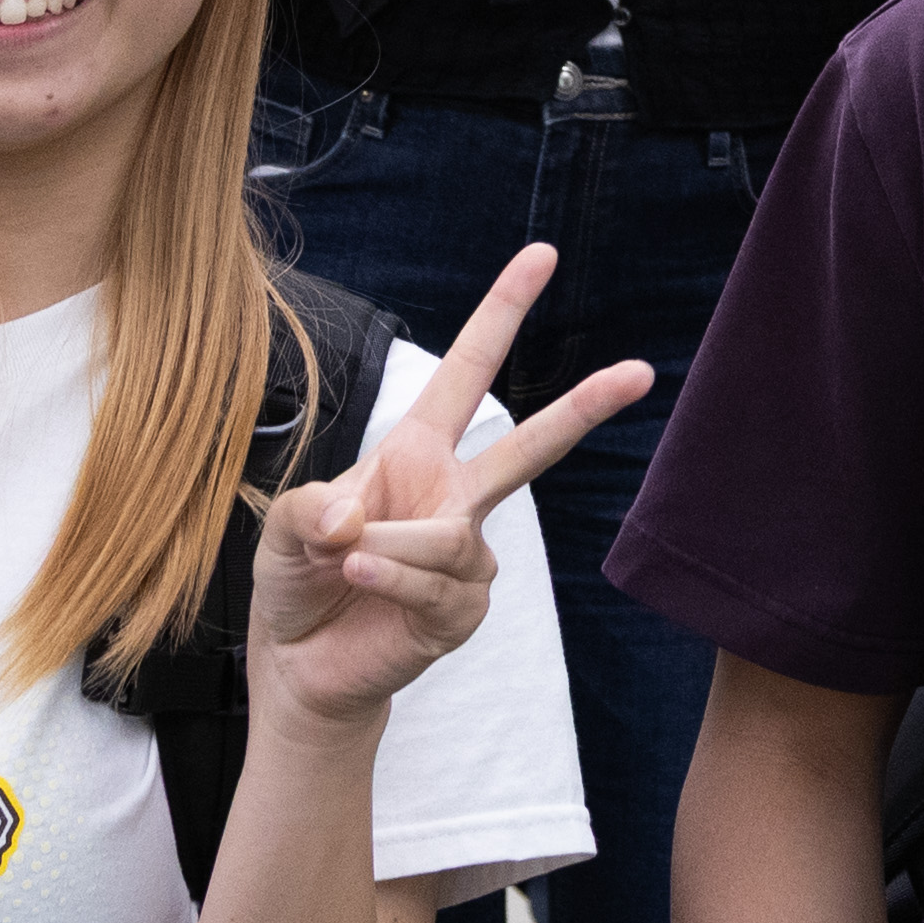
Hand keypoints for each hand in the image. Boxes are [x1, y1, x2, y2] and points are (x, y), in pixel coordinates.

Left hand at [247, 241, 649, 723]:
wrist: (301, 666)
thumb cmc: (298, 581)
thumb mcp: (282, 528)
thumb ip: (309, 510)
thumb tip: (361, 519)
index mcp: (415, 453)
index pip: (467, 372)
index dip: (502, 311)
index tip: (542, 255)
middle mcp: (453, 496)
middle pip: (530, 446)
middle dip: (586, 406)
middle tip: (642, 370)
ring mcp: (468, 556)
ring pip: (450, 535)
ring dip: (388, 549)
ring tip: (346, 564)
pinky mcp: (465, 610)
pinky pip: (439, 584)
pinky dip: (392, 580)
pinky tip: (360, 582)